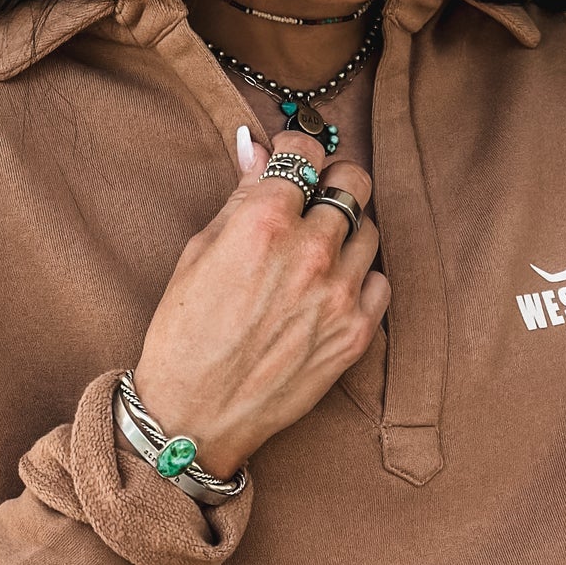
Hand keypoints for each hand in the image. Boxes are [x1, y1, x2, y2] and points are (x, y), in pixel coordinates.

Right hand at [134, 129, 388, 477]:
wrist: (197, 416)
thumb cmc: (185, 336)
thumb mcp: (199, 253)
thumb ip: (239, 197)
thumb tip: (257, 148)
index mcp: (264, 223)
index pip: (306, 152)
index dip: (296, 150)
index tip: (289, 161)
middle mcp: (310, 254)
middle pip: (353, 183)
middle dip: (332, 181)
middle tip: (314, 196)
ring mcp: (339, 296)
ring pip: (370, 231)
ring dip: (348, 231)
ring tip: (319, 249)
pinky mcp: (356, 335)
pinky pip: (380, 282)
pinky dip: (361, 277)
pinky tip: (332, 288)